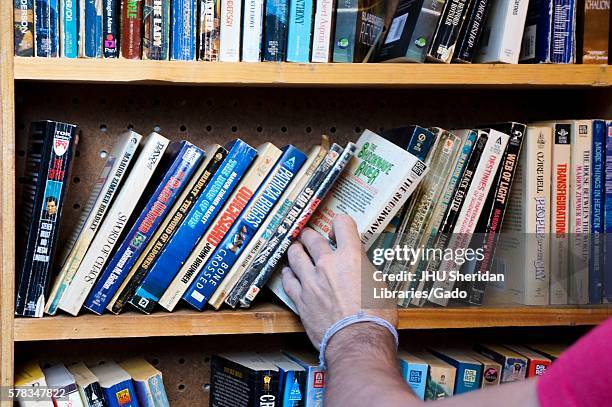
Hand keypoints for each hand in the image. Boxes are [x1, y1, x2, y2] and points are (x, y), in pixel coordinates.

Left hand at [281, 214, 397, 349]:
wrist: (357, 341)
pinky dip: (288, 274)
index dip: (340, 224)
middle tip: (310, 237)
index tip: (337, 231)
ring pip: (295, 255)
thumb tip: (359, 265)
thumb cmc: (375, 318)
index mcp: (350, 257)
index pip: (342, 224)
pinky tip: (288, 272)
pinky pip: (288, 280)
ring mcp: (311, 281)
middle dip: (311, 235)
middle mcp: (327, 264)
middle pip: (312, 238)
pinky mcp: (301, 298)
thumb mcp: (380, 285)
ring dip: (296, 250)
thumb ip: (365, 269)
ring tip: (296, 249)